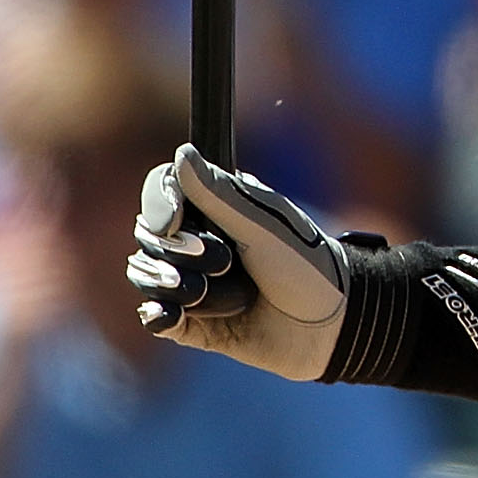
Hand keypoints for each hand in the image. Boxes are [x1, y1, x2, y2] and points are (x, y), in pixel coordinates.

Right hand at [126, 144, 350, 381]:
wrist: (330, 324)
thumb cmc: (306, 264)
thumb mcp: (264, 225)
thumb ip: (220, 194)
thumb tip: (182, 153)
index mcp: (216, 208)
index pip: (162, 190)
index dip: (160, 203)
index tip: (174, 220)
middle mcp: (198, 241)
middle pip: (149, 236)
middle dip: (180, 252)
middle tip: (226, 263)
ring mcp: (193, 282)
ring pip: (147, 275)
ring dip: (178, 284)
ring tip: (222, 295)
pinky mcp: (192, 324)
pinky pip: (155, 316)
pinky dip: (158, 315)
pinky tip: (169, 315)